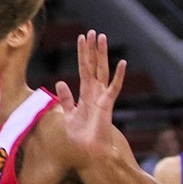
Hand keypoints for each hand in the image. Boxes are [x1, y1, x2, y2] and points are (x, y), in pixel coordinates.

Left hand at [57, 30, 126, 171]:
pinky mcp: (107, 105)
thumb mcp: (69, 114)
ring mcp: (102, 97)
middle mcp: (95, 92)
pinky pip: (114, 88)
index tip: (82, 38)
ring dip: (102, 55)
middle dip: (92, 49)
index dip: (83, 54)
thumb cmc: (80, 136)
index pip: (84, 68)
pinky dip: (118, 76)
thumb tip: (60, 82)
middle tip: (92, 32)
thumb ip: (66, 98)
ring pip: (103, 71)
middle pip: (93, 66)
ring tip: (102, 38)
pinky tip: (123, 63)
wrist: (89, 152)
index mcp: (85, 94)